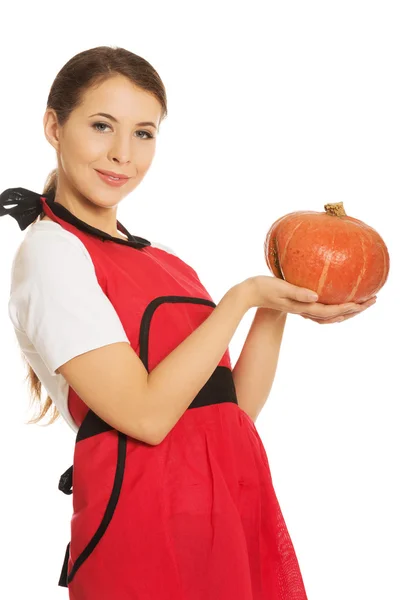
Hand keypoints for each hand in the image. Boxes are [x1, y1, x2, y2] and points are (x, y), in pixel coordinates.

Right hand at [243, 275, 376, 321]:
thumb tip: (315, 296)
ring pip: (330, 315)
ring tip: (363, 303)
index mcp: (302, 306)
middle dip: (355, 310)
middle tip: (373, 300)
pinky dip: (335, 310)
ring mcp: (303, 309)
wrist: (251, 293)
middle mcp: (305, 310)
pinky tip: (341, 302)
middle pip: (335, 315)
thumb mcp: (280, 287)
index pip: (330, 310)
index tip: (363, 302)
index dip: (348, 307)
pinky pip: (323, 311)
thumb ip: (297, 292)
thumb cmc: (264, 287)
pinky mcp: (301, 305)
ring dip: (348, 311)